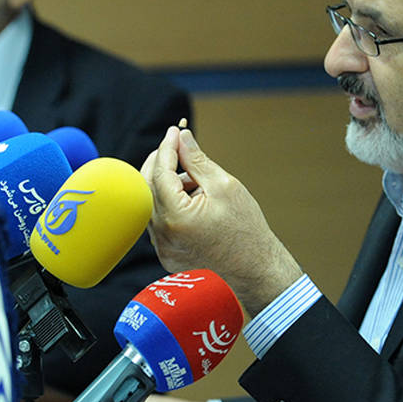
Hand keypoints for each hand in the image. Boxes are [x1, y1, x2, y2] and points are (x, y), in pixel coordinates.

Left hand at [140, 125, 301, 315]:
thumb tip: (181, 137)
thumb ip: (197, 160)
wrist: (255, 270)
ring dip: (166, 185)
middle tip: (176, 148)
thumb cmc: (245, 228)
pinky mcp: (166, 256)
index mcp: (176, 215)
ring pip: (152, 204)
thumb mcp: (224, 186)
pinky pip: (159, 222)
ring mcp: (162, 248)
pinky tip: (192, 201)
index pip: (160, 172)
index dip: (167, 148)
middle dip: (159, 163)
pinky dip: (169, 205)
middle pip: (147, 187)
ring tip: (195, 181)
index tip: (175, 131)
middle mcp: (162, 234)